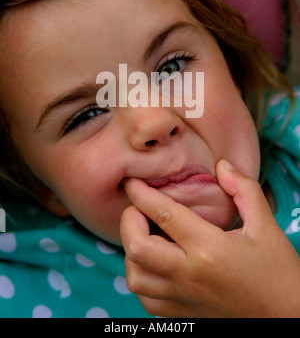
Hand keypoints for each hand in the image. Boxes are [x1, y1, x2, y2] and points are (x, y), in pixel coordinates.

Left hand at [120, 160, 299, 316]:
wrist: (288, 319)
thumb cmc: (278, 271)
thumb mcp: (266, 225)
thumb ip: (244, 190)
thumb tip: (221, 165)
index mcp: (210, 248)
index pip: (164, 214)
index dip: (141, 193)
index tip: (132, 181)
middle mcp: (190, 275)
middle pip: (137, 247)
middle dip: (129, 221)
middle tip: (138, 208)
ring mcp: (183, 299)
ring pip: (135, 277)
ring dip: (131, 252)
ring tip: (145, 235)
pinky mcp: (183, 315)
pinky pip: (146, 299)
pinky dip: (141, 278)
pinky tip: (154, 263)